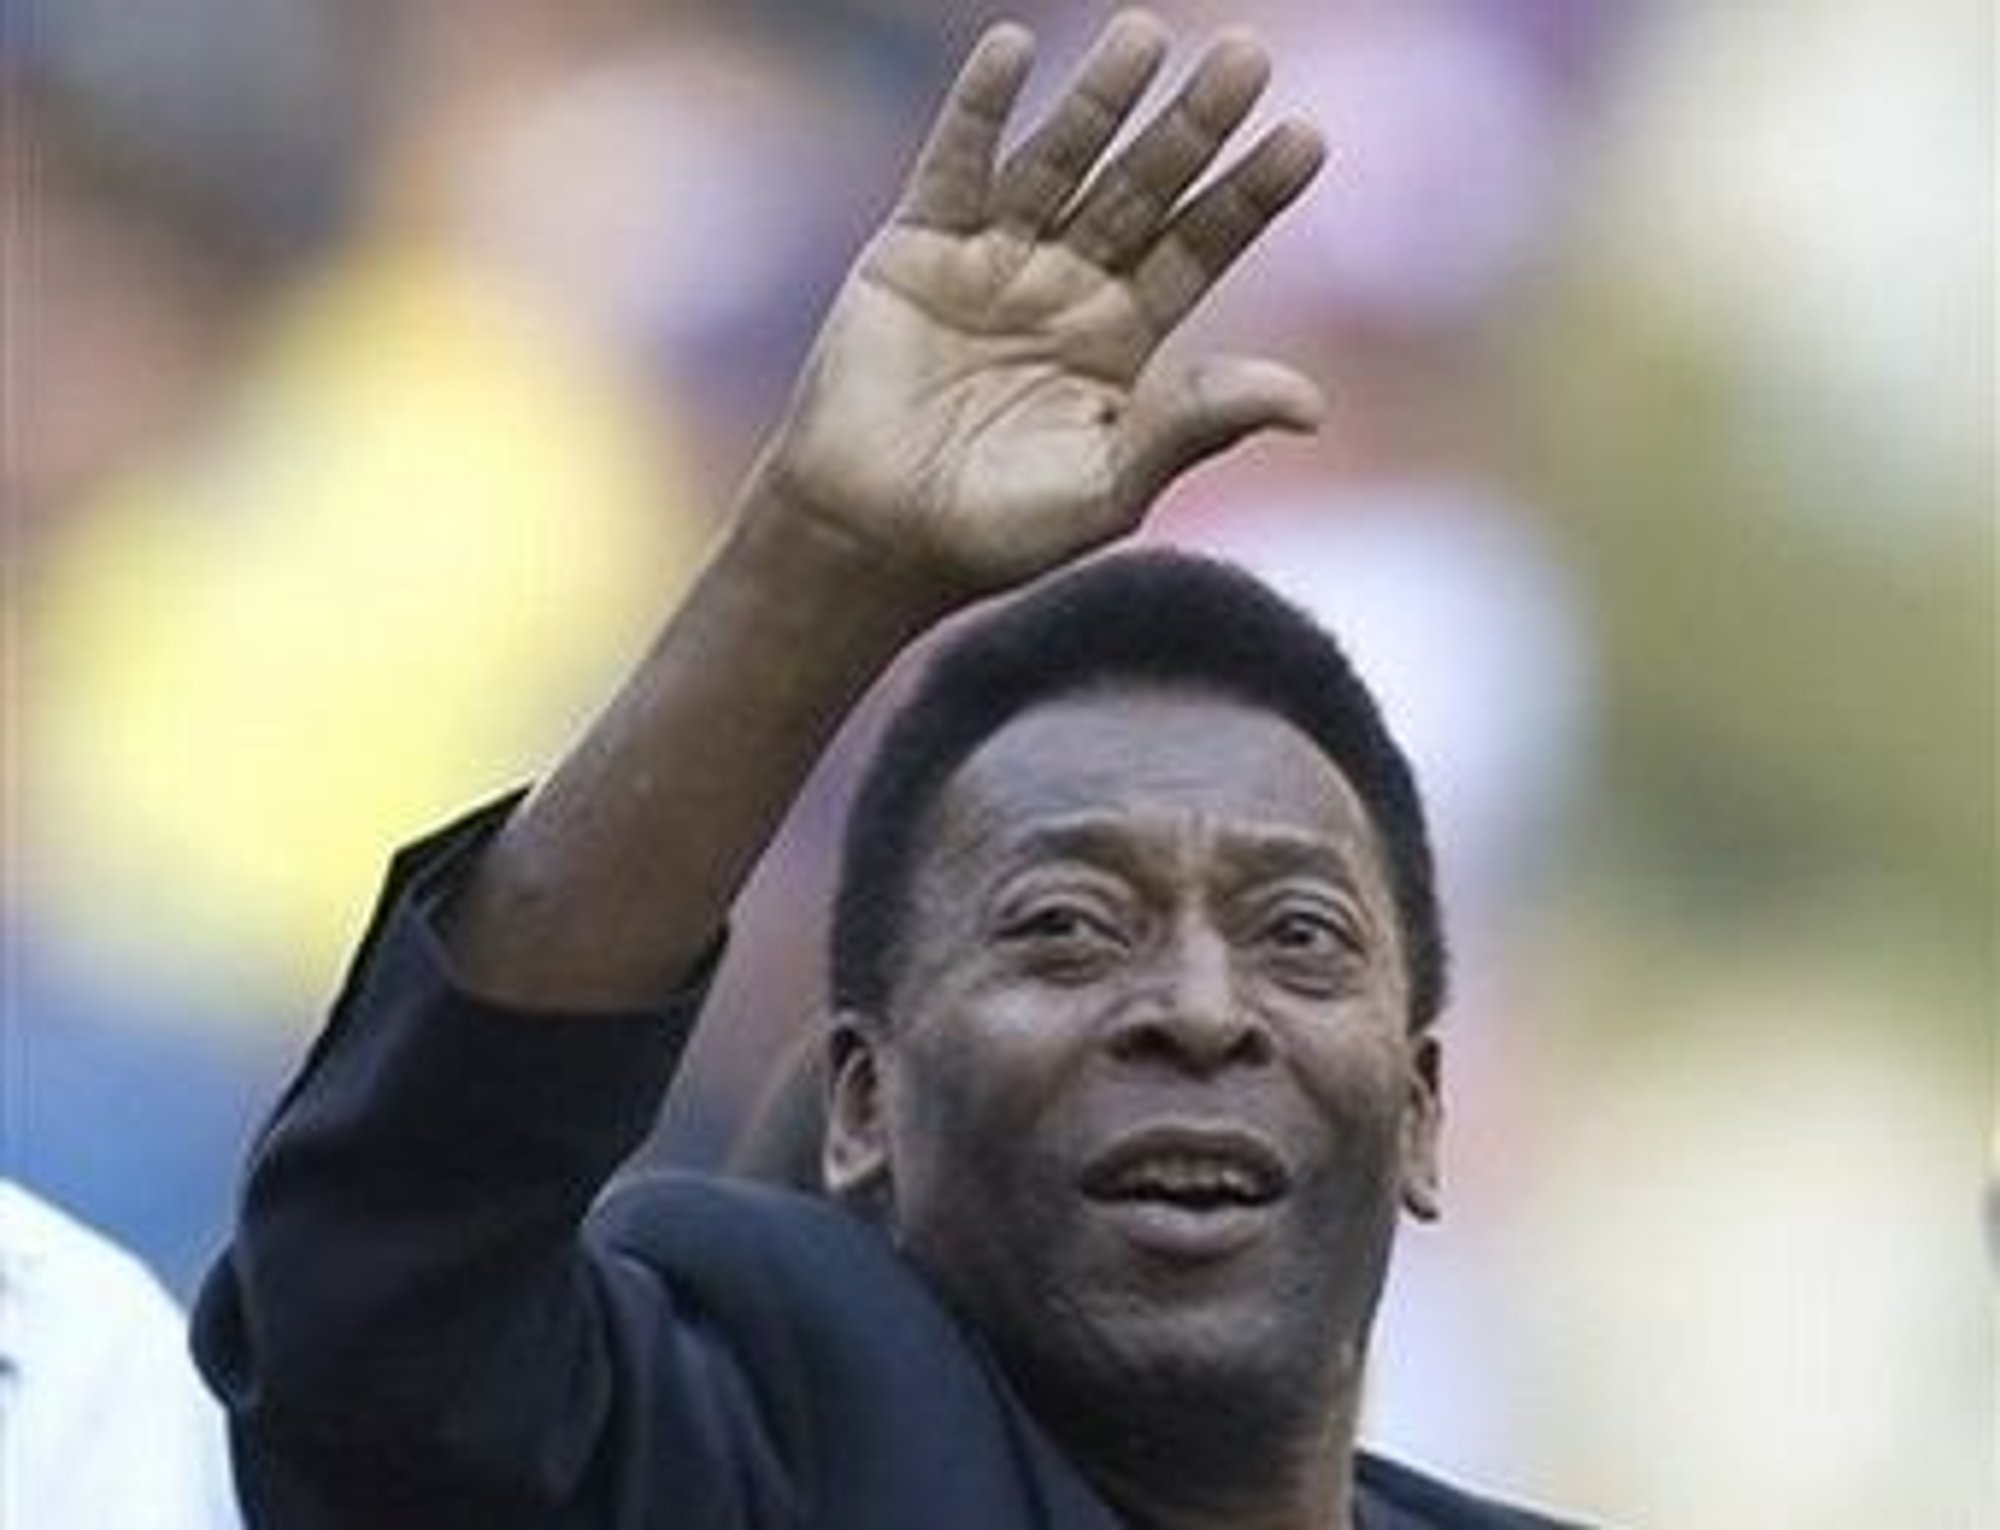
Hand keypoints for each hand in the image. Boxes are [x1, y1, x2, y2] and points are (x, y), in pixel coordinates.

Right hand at [760, 10, 1326, 595]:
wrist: (872, 540)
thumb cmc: (995, 531)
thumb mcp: (1110, 485)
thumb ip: (1195, 426)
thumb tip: (1313, 402)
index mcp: (1121, 340)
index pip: (1200, 248)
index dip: (1249, 195)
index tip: (1306, 137)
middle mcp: (1065, 285)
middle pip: (1142, 189)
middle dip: (1191, 127)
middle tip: (1247, 55)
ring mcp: (991, 260)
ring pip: (1057, 163)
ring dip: (1098, 100)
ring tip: (1145, 37)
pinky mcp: (915, 249)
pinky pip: (953, 165)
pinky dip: (979, 110)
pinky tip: (1013, 49)